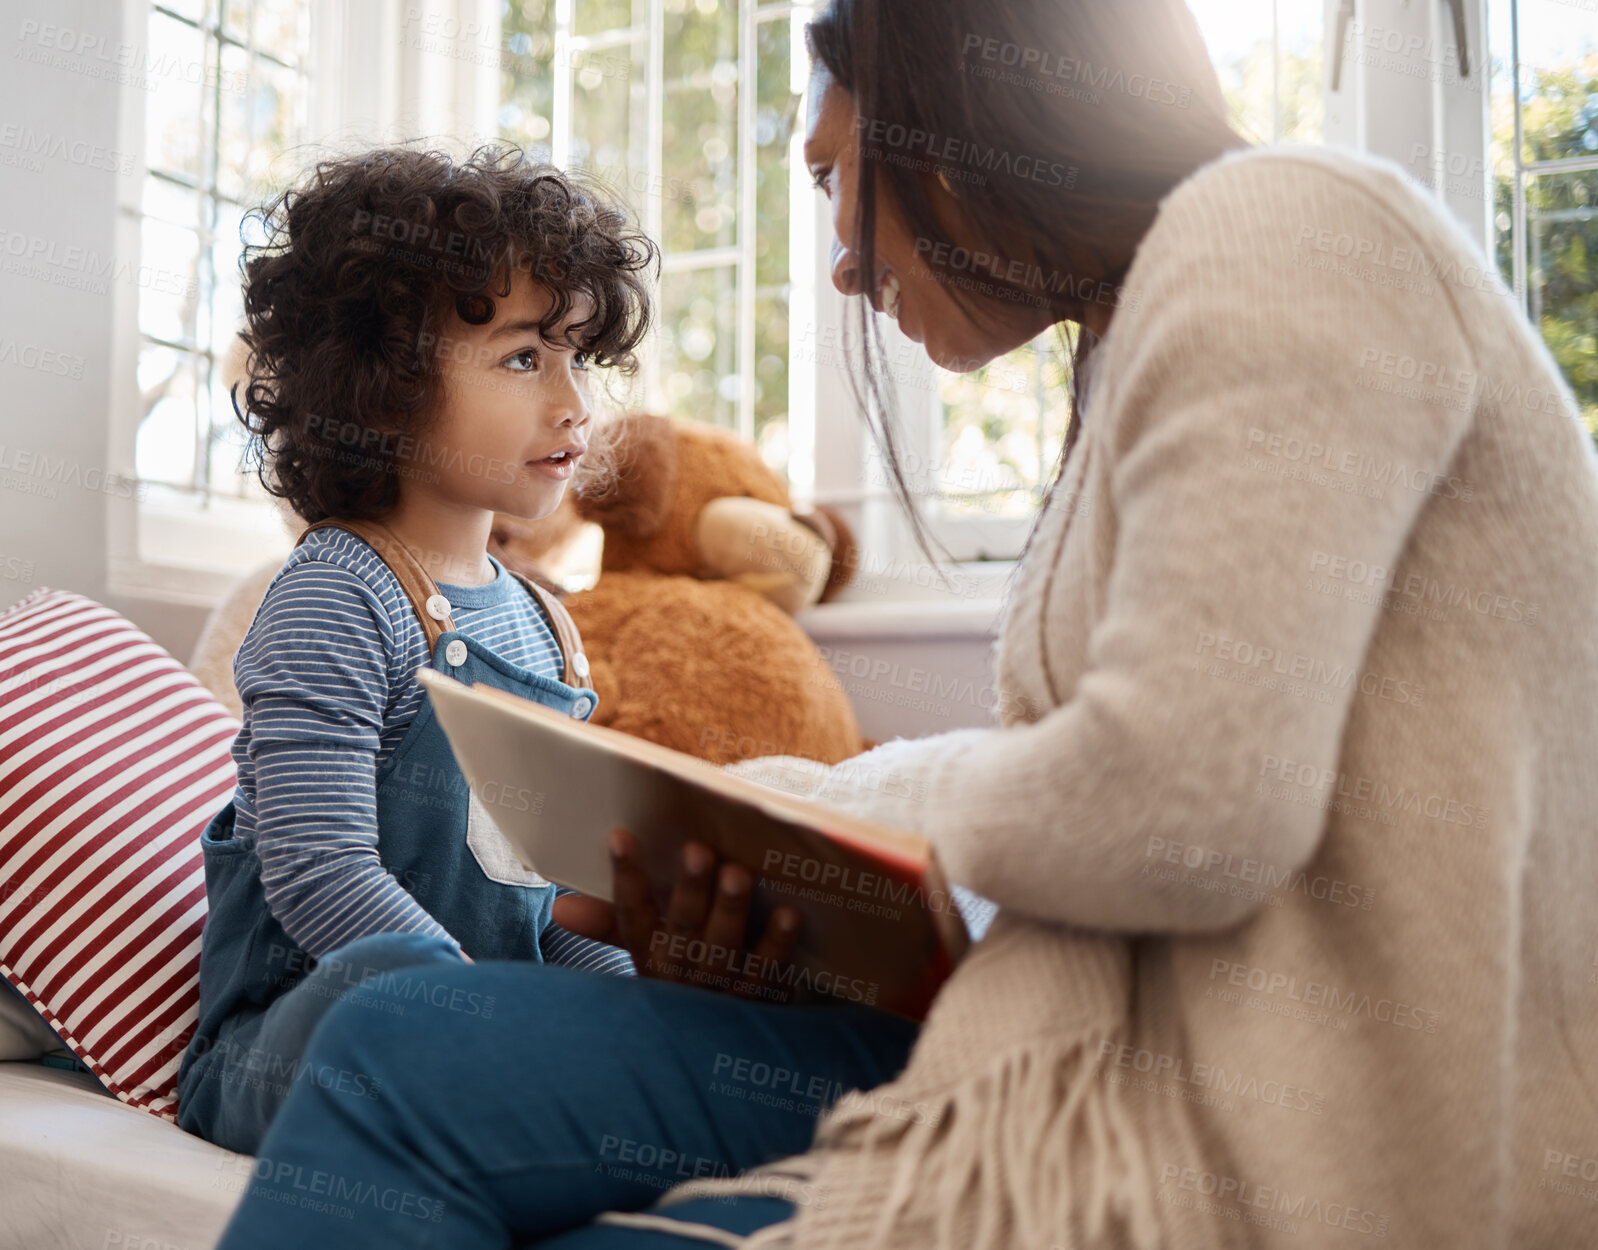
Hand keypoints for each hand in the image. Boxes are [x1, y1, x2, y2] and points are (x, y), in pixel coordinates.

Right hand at [551, 829, 801, 999]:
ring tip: (738, 873)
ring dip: (730, 910)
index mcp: (649, 956)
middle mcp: (681, 974)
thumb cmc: (679, 981)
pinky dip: (778, 943)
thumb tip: (560, 906)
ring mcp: (720, 989)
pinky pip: (768, 971)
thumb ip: (608, 925)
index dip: (625, 877)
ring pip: (723, 948)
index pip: (631, 914)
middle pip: (682, 928)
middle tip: (698, 851)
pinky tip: (788, 913)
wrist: (712, 1056)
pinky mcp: (759, 1000)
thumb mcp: (642, 955)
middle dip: (690, 890)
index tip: (622, 835)